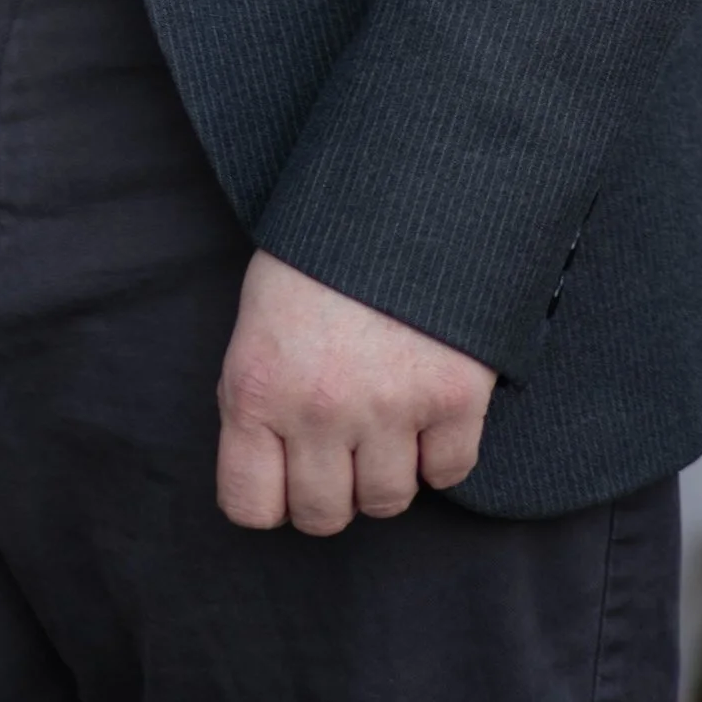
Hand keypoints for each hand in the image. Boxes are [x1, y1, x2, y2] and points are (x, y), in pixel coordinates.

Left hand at [217, 247, 493, 534]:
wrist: (399, 186)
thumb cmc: (318, 249)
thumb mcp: (258, 316)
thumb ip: (257, 394)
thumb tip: (268, 465)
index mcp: (255, 386)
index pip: (248, 506)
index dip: (269, 496)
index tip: (283, 477)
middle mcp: (318, 408)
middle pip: (323, 515)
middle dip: (330, 489)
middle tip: (340, 446)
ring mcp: (389, 406)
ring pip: (387, 502)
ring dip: (387, 472)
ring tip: (384, 417)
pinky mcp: (453, 397)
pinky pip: (448, 473)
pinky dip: (441, 452)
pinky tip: (427, 408)